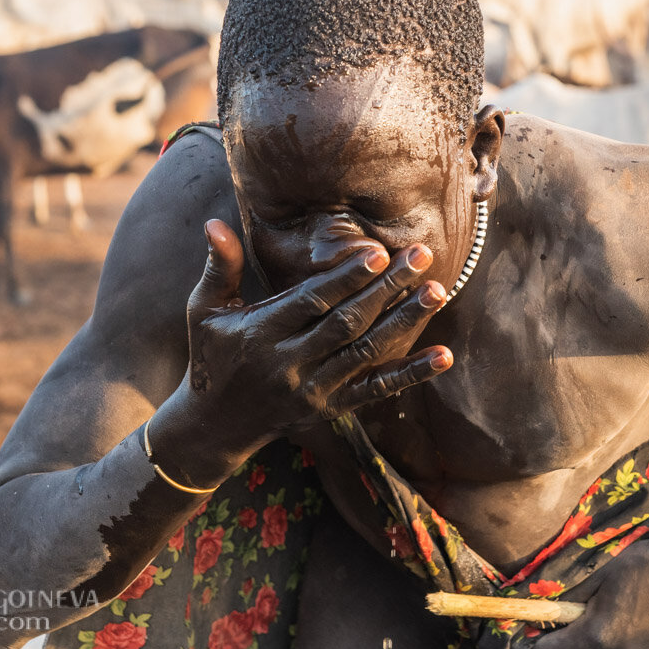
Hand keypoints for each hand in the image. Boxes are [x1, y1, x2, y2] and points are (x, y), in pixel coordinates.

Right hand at [180, 219, 450, 454]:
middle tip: (422, 256)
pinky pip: (376, 390)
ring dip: (404, 322)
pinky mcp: (332, 408)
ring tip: (437, 291)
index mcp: (261, 334)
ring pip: (367, 353)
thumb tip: (215, 222)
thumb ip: (219, 267)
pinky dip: (411, 374)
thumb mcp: (204, 310)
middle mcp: (290, 365)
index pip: (311, 303)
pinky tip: (444, 356)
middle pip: (347, 324)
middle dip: (386, 289)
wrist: (216, 425)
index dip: (345, 278)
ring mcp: (314, 390)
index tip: (378, 252)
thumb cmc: (213, 355)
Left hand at [525, 526, 648, 648]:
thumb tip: (538, 610)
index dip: (534, 647)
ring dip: (592, 645)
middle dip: (564, 644)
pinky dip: (618, 646)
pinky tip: (627, 621)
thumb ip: (566, 598)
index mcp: (600, 634)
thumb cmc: (643, 562)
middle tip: (563, 620)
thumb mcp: (597, 573)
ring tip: (601, 615)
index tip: (526, 638)